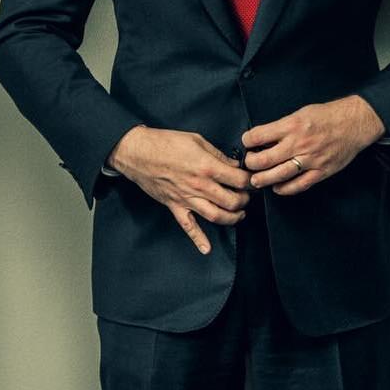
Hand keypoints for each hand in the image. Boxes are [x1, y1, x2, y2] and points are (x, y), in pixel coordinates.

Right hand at [108, 126, 251, 255]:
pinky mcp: (175, 207)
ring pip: (216, 216)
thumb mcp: (196, 140)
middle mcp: (200, 186)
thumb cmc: (165, 142)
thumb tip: (232, 164)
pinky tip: (207, 249)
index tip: (252, 178)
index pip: (239, 180)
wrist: (138, 152)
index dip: (250, 180)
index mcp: (207, 167)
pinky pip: (188, 227)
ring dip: (232, 218)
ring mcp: (187, 199)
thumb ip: (217, 155)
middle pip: (232, 201)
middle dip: (245, 200)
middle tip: (247, 195)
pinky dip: (198, 240)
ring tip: (239, 214)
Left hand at [241, 96, 384, 195]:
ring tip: (256, 181)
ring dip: (263, 180)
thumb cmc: (328, 115)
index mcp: (292, 125)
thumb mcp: (302, 112)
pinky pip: (299, 185)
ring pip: (279, 175)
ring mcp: (310, 159)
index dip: (248, 140)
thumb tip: (264, 137)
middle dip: (252, 163)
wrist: (355, 123)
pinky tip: (278, 189)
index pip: (260, 135)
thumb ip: (284, 126)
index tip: (246, 142)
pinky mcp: (321, 171)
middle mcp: (299, 143)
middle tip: (249, 163)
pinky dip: (285, 189)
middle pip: (265, 159)